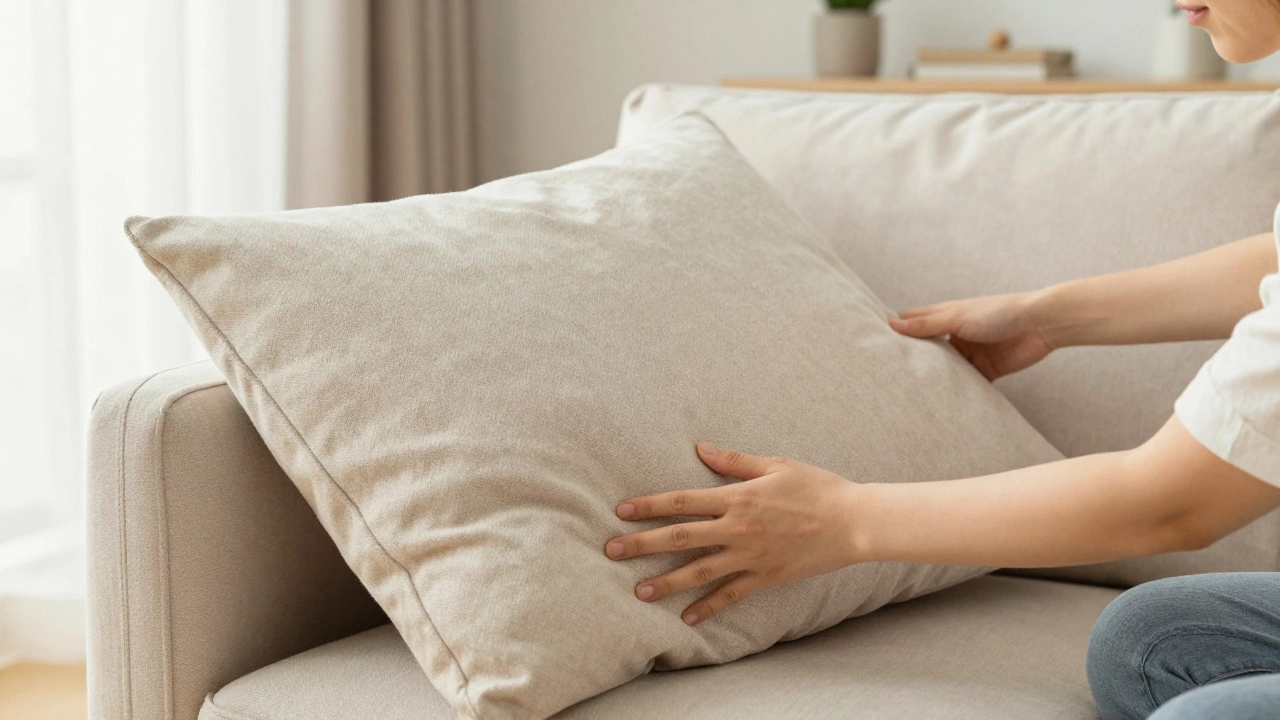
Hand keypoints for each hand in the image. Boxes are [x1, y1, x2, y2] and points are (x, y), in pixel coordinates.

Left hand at [605, 444, 860, 625]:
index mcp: (737, 498)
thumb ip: (734, 461)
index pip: (682, 501)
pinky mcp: (765, 576)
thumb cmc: (816, 487)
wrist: (853, 521)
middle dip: (643, 545)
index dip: (649, 506)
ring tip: (639, 592)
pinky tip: (687, 617)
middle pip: (680, 537)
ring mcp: (750, 556)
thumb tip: (700, 449)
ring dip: (667, 582)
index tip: (621, 511)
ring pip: (700, 571)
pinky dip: (708, 607)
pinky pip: (731, 595)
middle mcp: (737, 529)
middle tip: (611, 551)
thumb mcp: (775, 464)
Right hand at [889, 291, 1054, 380]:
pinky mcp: (986, 371)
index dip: (896, 329)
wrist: (1040, 325)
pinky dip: (956, 391)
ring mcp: (970, 354)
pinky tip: (942, 401)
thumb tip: (892, 324)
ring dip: (933, 378)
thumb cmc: (999, 312)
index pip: (914, 322)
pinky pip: (967, 384)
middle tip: (885, 373)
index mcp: (946, 316)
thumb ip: (926, 324)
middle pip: (927, 349)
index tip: (874, 341)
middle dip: (911, 359)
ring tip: (908, 392)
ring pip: (945, 369)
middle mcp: (955, 335)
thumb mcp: (957, 317)